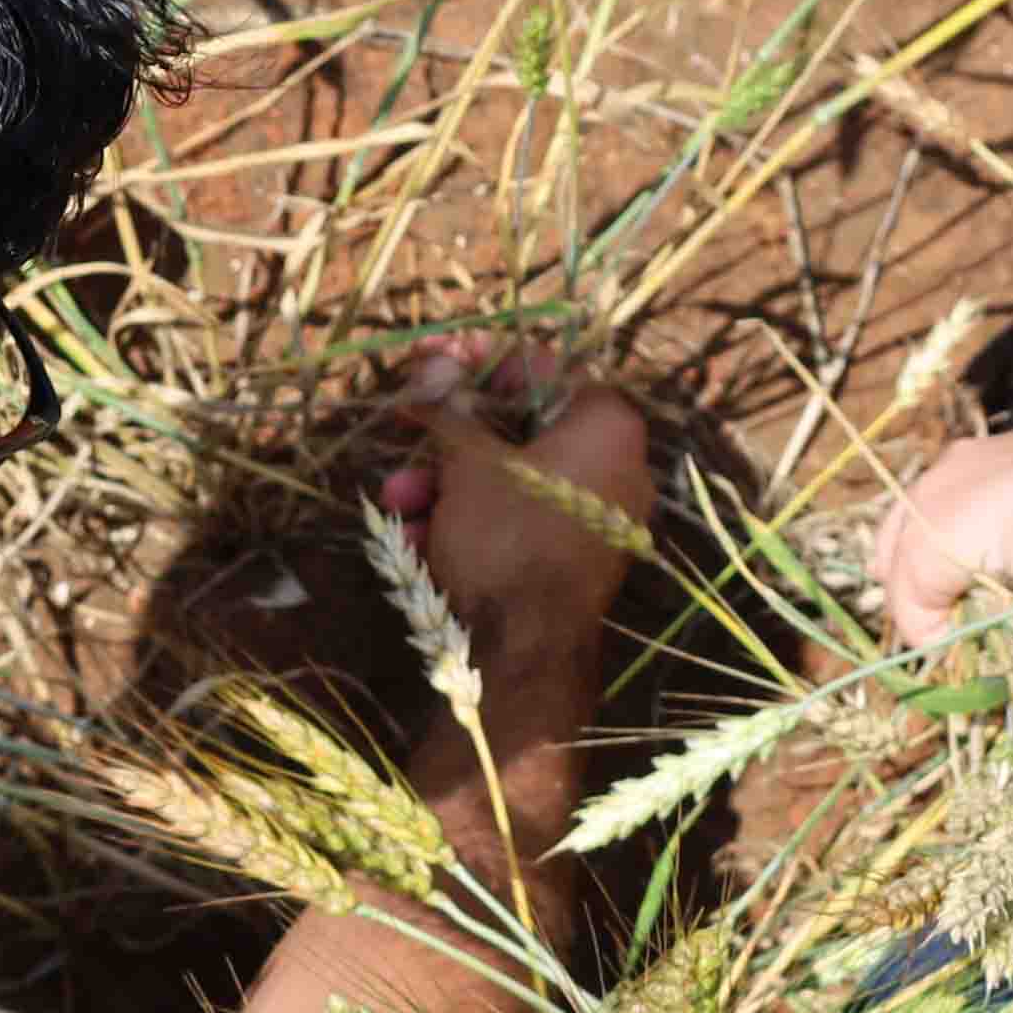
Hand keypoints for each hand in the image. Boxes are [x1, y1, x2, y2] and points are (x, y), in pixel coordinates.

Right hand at [374, 347, 648, 737]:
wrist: (524, 652)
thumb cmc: (505, 535)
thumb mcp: (468, 462)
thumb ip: (451, 407)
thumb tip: (435, 361)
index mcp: (607, 425)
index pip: (539, 368)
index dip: (476, 361)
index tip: (431, 360)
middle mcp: (617, 466)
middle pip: (519, 430)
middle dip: (447, 439)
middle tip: (402, 431)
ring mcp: (599, 518)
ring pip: (510, 481)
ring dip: (444, 485)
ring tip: (396, 502)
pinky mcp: (576, 561)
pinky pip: (519, 523)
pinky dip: (470, 523)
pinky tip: (417, 541)